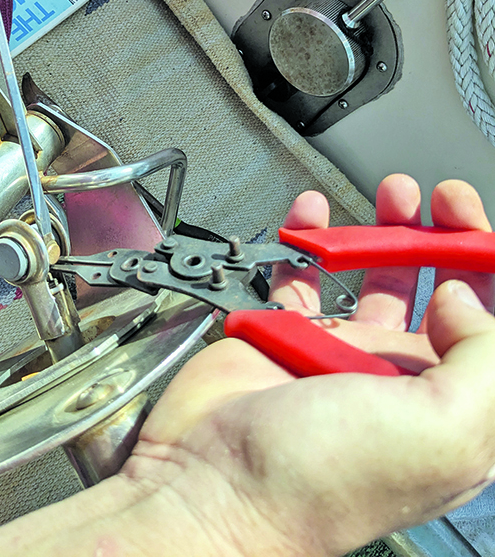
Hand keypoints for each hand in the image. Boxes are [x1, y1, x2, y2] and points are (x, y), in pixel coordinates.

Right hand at [0, 175, 494, 556]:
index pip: (488, 333)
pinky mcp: (283, 333)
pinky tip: (314, 214)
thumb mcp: (440, 431)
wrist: (210, 484)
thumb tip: (462, 302)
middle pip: (438, 293)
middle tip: (439, 198)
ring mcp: (338, 353)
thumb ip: (481, 361)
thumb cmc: (320, 478)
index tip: (477, 231)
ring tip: (393, 193)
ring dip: (386, 228)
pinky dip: (310, 236)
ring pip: (373, 275)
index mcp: (447, 411)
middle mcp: (397, 381)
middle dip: (447, 238)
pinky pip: (303, 272)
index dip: (490, 274)